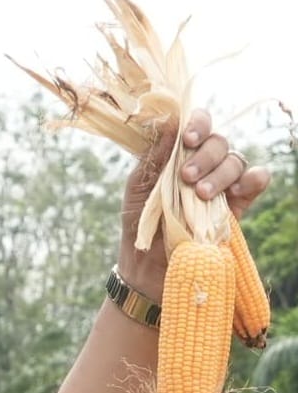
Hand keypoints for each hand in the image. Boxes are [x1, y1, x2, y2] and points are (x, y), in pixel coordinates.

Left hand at [116, 109, 270, 300]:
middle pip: (218, 142)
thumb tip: (169, 123)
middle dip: (204, 156)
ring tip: (200, 195)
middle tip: (186, 178)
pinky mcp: (236, 207)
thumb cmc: (139, 225)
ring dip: (219, 173)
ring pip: (235, 160)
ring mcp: (221, 186)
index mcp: (180, 155)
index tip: (187, 139)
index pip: (198, 126)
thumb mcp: (138, 189)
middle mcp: (204, 166)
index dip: (198, 123)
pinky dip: (253, 178)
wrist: (145, 268)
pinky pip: (256, 181)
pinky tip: (235, 190)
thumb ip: (153, 157)